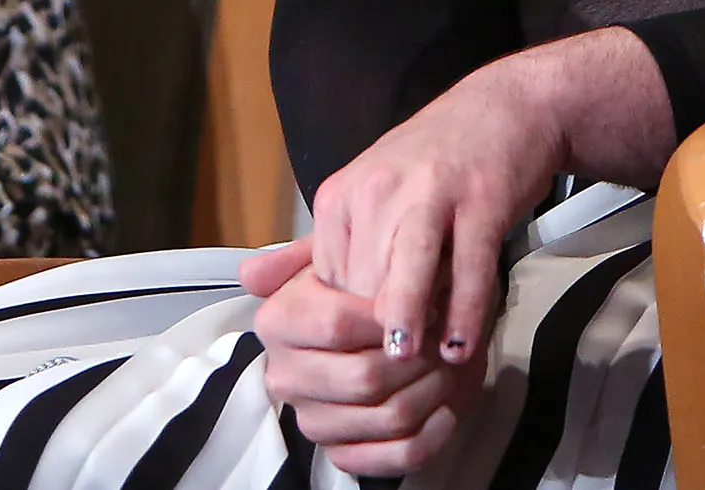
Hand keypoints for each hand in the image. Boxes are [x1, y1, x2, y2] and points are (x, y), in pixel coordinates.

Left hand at [238, 27, 667, 474]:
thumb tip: (247, 282)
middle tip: (387, 384)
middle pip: (363, 279)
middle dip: (374, 333)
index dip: (341, 330)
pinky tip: (460, 344)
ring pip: (408, 263)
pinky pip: (468, 262)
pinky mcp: (482, 198)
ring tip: (404, 362)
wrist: (503, 109)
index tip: (353, 365)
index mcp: (341, 196)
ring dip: (405, 314)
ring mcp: (433, 191)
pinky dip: (464, 307)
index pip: (328, 280)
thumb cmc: (430, 166)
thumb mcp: (361, 198)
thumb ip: (308, 249)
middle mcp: (379, 189)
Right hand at [239, 245, 479, 476]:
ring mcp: (313, 420)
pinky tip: (448, 404)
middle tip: (447, 337)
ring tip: (452, 362)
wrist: (385, 334)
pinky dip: (434, 430)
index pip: (336, 325)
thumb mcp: (340, 252)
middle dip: (419, 357)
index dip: (390, 316)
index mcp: (277, 323)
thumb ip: (307, 251)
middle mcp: (286, 376)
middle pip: (365, 377)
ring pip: (388, 415)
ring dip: (434, 389)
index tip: (427, 304)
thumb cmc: (364, 290)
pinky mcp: (343, 454)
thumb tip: (252, 273)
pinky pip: (399, 454)